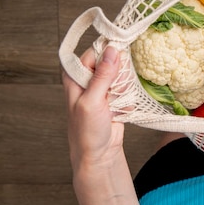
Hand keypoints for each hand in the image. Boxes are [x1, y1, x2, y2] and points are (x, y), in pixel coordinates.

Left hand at [62, 46, 124, 170]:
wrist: (99, 154)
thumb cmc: (86, 132)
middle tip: (114, 91)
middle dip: (119, 75)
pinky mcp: (114, 95)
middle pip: (112, 61)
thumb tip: (112, 50)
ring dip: (124, 89)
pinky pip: (127, 88)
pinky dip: (127, 98)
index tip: (122, 57)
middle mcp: (88, 77)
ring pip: (122, 74)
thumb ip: (102, 75)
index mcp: (75, 75)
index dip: (110, 52)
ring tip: (114, 104)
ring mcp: (102, 86)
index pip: (95, 51)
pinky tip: (119, 110)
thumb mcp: (92, 101)